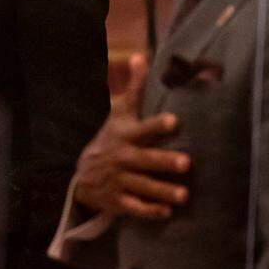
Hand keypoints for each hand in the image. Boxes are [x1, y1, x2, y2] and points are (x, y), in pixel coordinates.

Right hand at [73, 53, 190, 219]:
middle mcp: (122, 158)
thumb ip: (135, 88)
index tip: (174, 121)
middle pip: (145, 160)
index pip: (142, 129)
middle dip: (165, 162)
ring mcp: (119, 181)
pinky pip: (134, 208)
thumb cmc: (111, 139)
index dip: (157, 125)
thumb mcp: (119, 113)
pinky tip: (167, 212)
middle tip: (187, 163)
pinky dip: (150, 211)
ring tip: (184, 196)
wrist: (81, 175)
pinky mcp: (118, 201)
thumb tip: (141, 55)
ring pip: (143, 187)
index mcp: (125, 135)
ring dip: (163, 191)